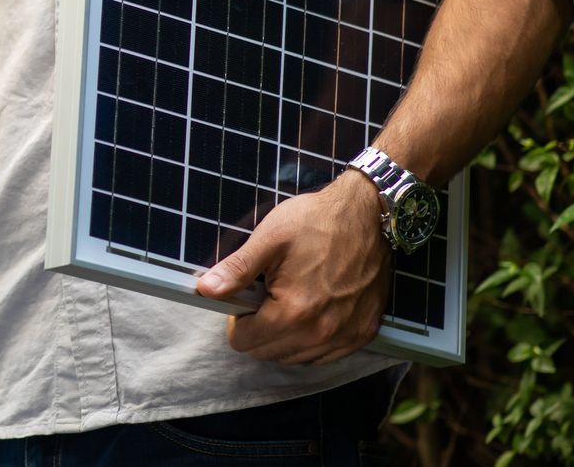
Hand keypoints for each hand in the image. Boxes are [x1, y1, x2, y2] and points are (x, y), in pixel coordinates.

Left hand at [195, 171, 389, 364]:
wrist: (368, 215)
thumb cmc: (316, 222)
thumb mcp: (269, 239)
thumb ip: (236, 270)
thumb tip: (205, 290)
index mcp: (294, 312)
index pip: (245, 342)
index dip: (237, 320)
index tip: (246, 298)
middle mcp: (322, 333)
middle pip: (268, 354)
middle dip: (258, 330)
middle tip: (266, 297)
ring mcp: (347, 337)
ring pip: (296, 358)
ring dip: (284, 338)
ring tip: (288, 303)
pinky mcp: (364, 334)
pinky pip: (325, 355)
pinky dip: (311, 342)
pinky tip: (310, 315)